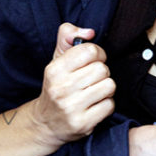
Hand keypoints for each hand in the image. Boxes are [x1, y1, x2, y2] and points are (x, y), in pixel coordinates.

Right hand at [26, 23, 115, 146]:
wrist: (46, 123)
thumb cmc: (57, 86)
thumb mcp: (57, 59)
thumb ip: (67, 36)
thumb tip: (89, 32)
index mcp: (54, 70)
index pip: (89, 51)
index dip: (97, 54)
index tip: (93, 61)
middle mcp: (61, 89)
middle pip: (102, 69)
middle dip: (102, 73)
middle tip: (93, 79)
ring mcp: (71, 108)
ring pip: (109, 86)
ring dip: (106, 89)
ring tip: (94, 91)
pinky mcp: (82, 123)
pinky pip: (109, 105)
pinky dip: (106, 104)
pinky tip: (95, 105)